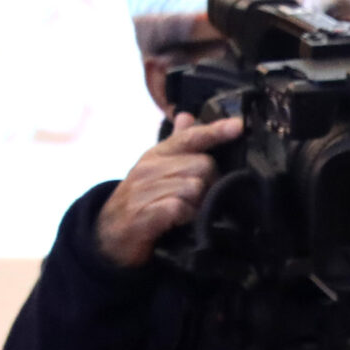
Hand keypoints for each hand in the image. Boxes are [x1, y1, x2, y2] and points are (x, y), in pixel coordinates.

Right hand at [93, 112, 243, 267]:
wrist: (109, 234)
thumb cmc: (141, 200)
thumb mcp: (156, 169)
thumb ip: (176, 144)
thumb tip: (187, 115)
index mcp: (156, 155)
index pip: (190, 137)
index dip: (216, 131)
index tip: (239, 126)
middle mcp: (149, 168)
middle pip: (203, 165)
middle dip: (211, 184)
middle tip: (201, 199)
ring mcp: (144, 191)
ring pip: (195, 187)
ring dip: (199, 204)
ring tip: (188, 213)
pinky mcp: (144, 215)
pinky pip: (179, 208)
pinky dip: (186, 217)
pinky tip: (180, 222)